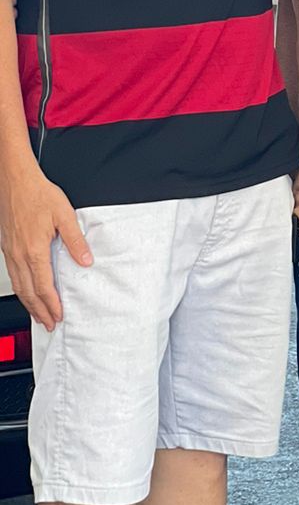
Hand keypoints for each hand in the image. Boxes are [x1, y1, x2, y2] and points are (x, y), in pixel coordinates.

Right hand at [0, 169, 90, 330]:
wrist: (15, 180)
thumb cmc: (37, 194)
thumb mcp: (64, 215)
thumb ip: (75, 240)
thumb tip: (85, 260)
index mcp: (34, 249)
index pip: (44, 286)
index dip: (52, 304)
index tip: (60, 315)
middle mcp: (19, 254)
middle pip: (29, 292)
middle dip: (40, 311)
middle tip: (49, 324)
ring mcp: (10, 252)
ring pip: (18, 285)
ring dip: (29, 303)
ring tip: (38, 315)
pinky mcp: (6, 246)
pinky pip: (13, 275)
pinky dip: (21, 289)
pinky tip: (26, 291)